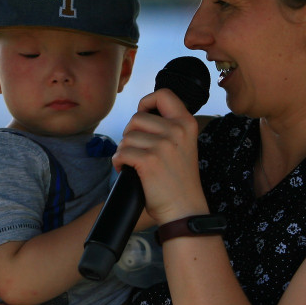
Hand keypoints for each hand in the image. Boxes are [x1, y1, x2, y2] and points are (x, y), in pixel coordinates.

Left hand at [114, 88, 207, 223]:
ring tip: (133, 164)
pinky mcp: (149, 161)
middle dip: (130, 134)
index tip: (143, 114)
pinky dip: (118, 162)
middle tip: (136, 151)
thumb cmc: (179, 181)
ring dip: (124, 151)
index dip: (147, 102)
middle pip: (137, 117)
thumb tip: (140, 115)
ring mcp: (163, 145)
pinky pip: (121, 153)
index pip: (164, 94)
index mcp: (187, 123)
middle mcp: (177, 130)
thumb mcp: (183, 146)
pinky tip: (126, 170)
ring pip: (127, 137)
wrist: (184, 210)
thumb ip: (169, 128)